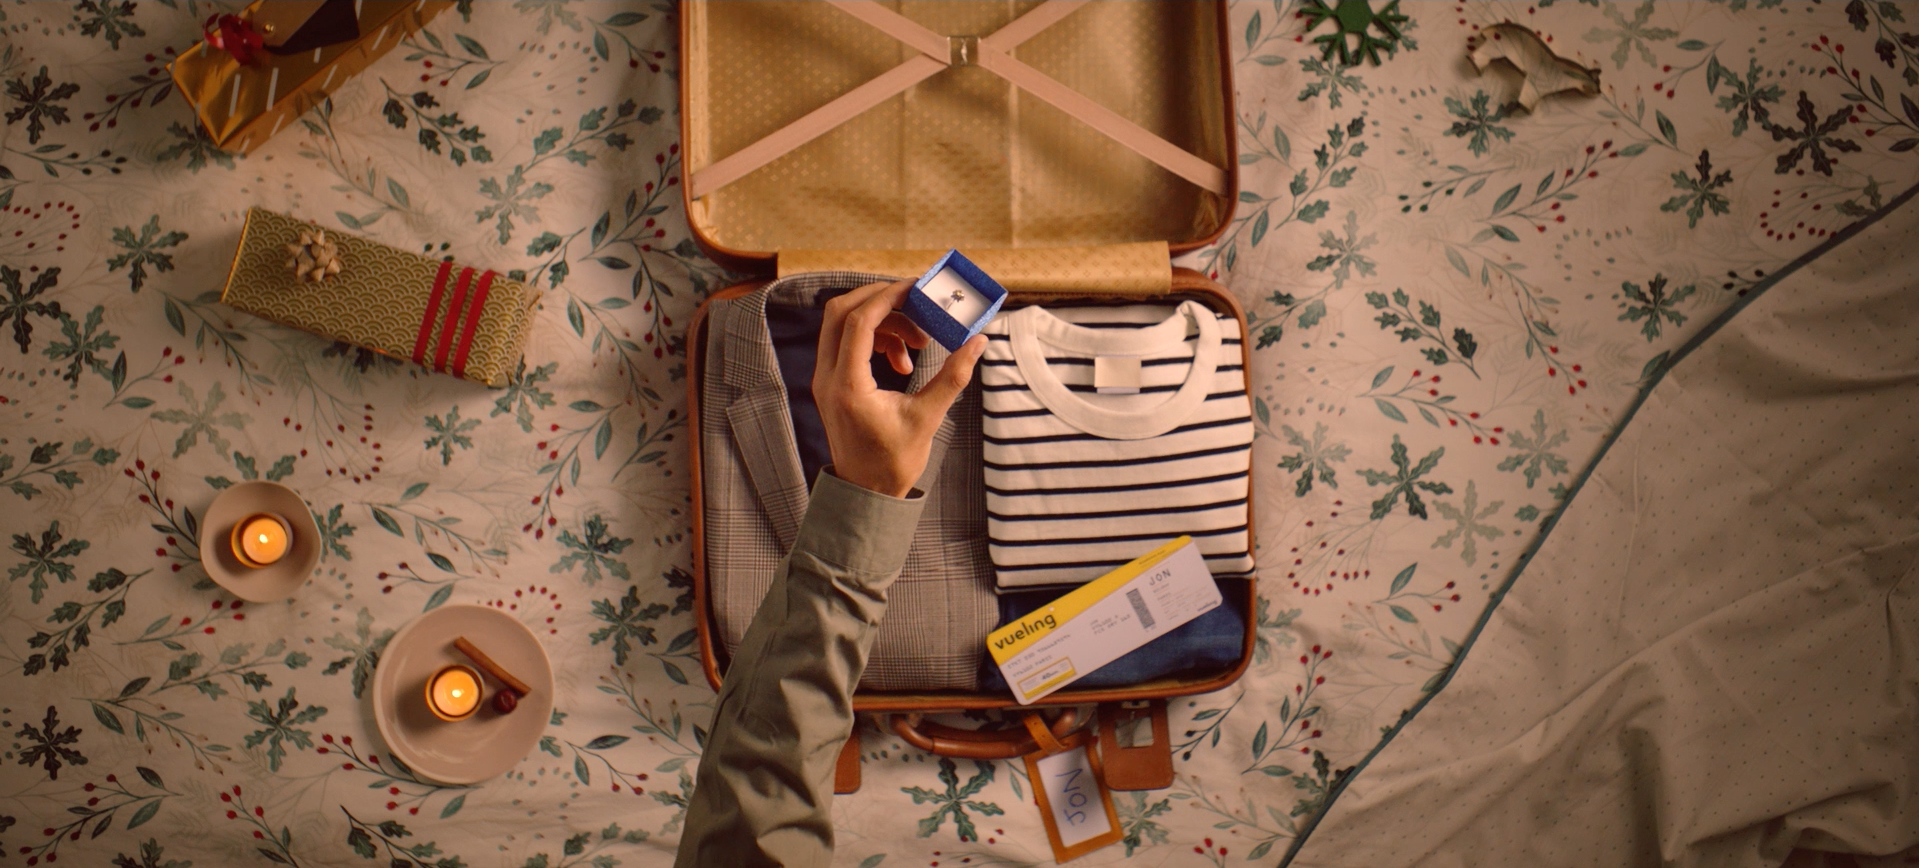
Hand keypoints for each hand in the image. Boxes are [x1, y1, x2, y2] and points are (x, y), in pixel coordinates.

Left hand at [813, 279, 986, 497]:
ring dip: (883, 322)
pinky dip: (875, 339)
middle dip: (879, 299)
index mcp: (849, 386)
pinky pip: (847, 342)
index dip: (888, 297)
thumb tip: (979, 342)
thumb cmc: (894, 462)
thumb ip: (953, 376)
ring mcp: (824, 379)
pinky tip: (904, 362)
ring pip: (843, 325)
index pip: (860, 322)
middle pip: (840, 312)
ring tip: (918, 344)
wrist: (867, 491)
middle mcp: (828, 378)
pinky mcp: (831, 382)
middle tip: (915, 303)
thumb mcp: (928, 418)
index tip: (917, 289)